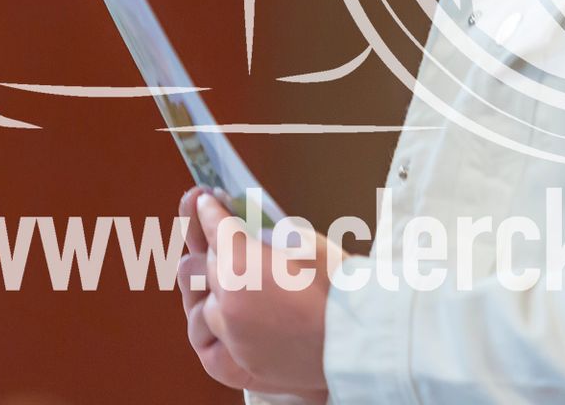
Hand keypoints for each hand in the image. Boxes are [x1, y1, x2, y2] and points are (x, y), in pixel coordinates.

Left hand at [177, 185, 332, 401]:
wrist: (360, 340)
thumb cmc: (340, 288)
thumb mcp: (303, 242)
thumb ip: (264, 231)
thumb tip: (246, 223)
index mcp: (241, 265)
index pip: (215, 228)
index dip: (210, 210)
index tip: (207, 201)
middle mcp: (226, 302)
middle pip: (207, 264)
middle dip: (212, 245)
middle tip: (213, 229)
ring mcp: (230, 337)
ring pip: (204, 302)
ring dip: (212, 285)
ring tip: (220, 270)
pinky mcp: (236, 363)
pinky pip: (211, 338)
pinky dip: (216, 320)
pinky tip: (225, 307)